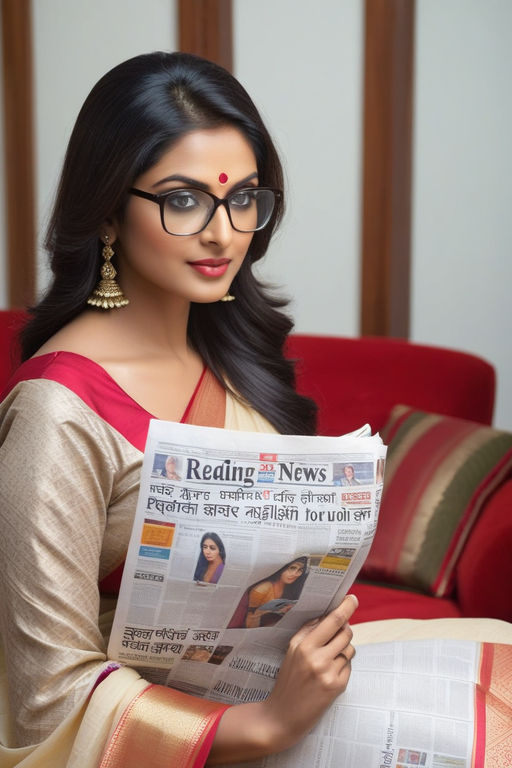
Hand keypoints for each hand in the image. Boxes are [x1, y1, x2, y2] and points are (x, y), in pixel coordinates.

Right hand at [263, 593, 356, 748]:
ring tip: (329, 658)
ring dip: (344, 649)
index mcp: (304, 646)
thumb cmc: (287, 680)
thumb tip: (326, 615)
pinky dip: (343, 665)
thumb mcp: (291, 651)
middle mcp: (318, 658)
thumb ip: (308, 631)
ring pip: (350, 649)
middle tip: (336, 635)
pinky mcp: (338, 687)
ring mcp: (329, 673)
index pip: (332, 621)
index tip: (352, 598)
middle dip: (345, 630)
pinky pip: (349, 666)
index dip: (345, 607)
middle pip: (346, 632)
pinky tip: (329, 673)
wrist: (283, 716)